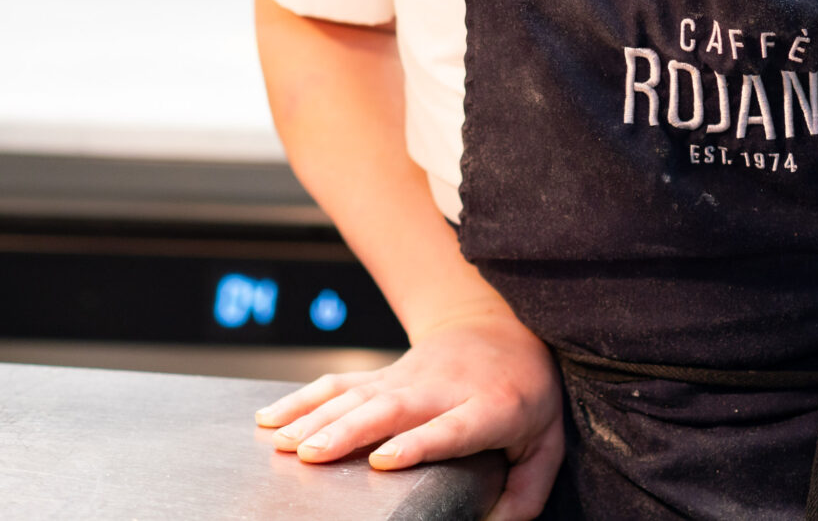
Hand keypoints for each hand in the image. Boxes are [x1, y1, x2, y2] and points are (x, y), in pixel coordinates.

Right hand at [256, 307, 566, 520]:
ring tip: (284, 445)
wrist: (500, 326)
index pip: (450, 427)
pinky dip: (302, 400)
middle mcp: (442, 388)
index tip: (383, 460)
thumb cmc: (528, 393)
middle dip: (349, 431)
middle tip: (313, 456)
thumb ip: (526, 492)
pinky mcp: (382, 374)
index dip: (417, 442)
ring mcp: (407, 377)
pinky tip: (270, 420)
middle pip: (392, 407)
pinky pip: (338, 385)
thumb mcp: (546, 443)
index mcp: (488, 407)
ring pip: (357, 394)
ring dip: (317, 417)